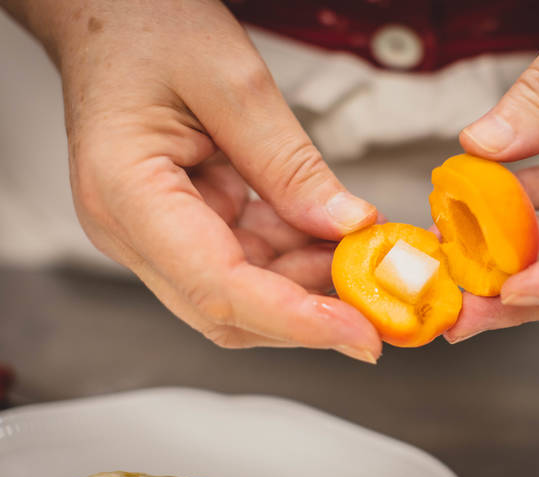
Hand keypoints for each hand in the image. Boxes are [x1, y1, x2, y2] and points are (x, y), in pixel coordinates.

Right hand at [4, 0, 381, 360]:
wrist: (109, 15)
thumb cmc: (147, 27)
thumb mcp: (233, 83)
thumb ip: (290, 165)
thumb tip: (347, 227)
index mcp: (126, 195)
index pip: (219, 289)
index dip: (298, 321)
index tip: (362, 335)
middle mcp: (133, 230)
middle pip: (230, 310)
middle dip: (313, 311)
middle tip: (383, 296)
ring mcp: (156, 233)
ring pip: (244, 293)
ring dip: (310, 282)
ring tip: (364, 251)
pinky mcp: (182, 226)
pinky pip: (245, 260)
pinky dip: (295, 254)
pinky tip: (331, 234)